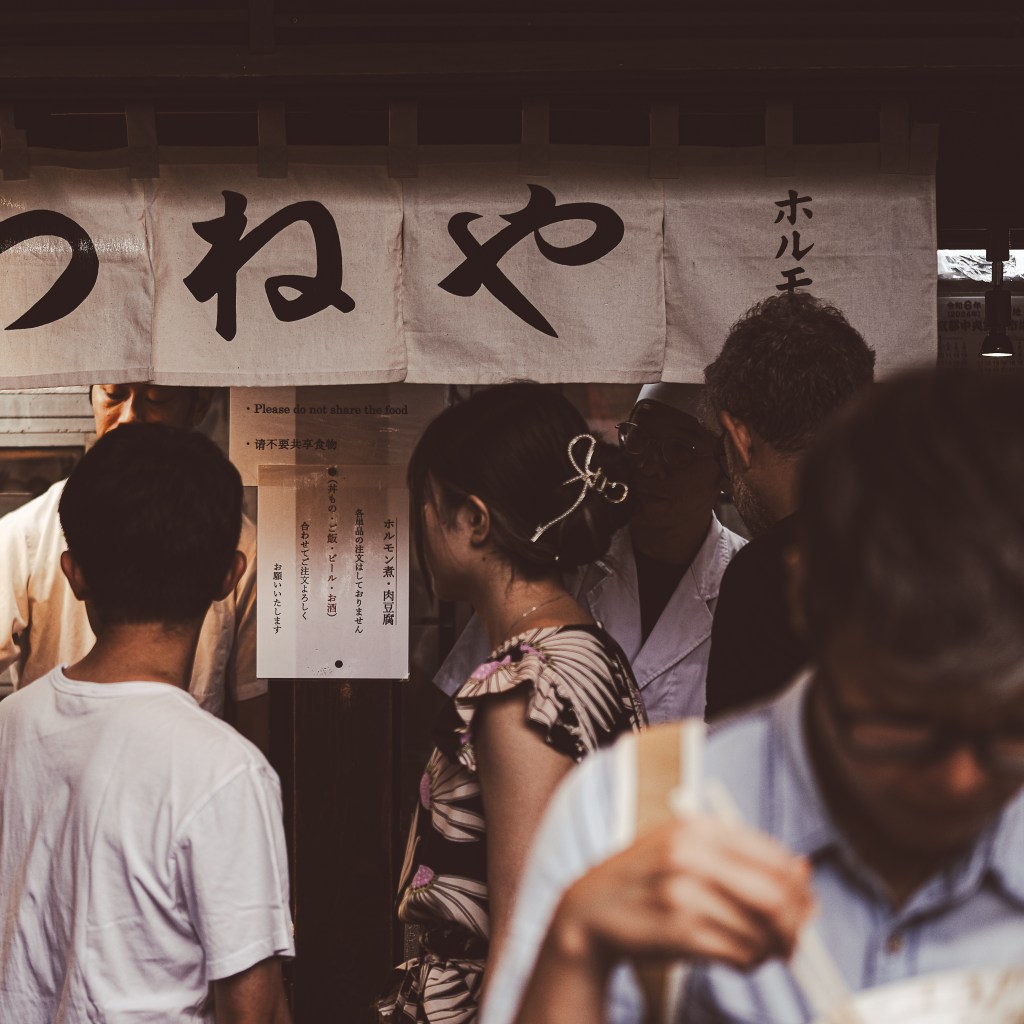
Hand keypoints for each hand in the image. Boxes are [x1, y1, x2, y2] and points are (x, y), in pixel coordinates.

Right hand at [550, 815, 814, 973]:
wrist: (591, 908)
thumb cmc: (648, 879)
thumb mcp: (685, 847)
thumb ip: (740, 855)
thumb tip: (803, 872)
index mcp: (698, 828)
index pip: (776, 858)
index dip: (799, 890)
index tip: (804, 908)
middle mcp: (691, 855)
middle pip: (775, 896)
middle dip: (795, 925)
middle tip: (793, 942)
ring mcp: (683, 894)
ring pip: (760, 930)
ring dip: (771, 949)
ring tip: (763, 952)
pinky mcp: (678, 932)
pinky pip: (738, 954)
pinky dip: (750, 962)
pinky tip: (740, 958)